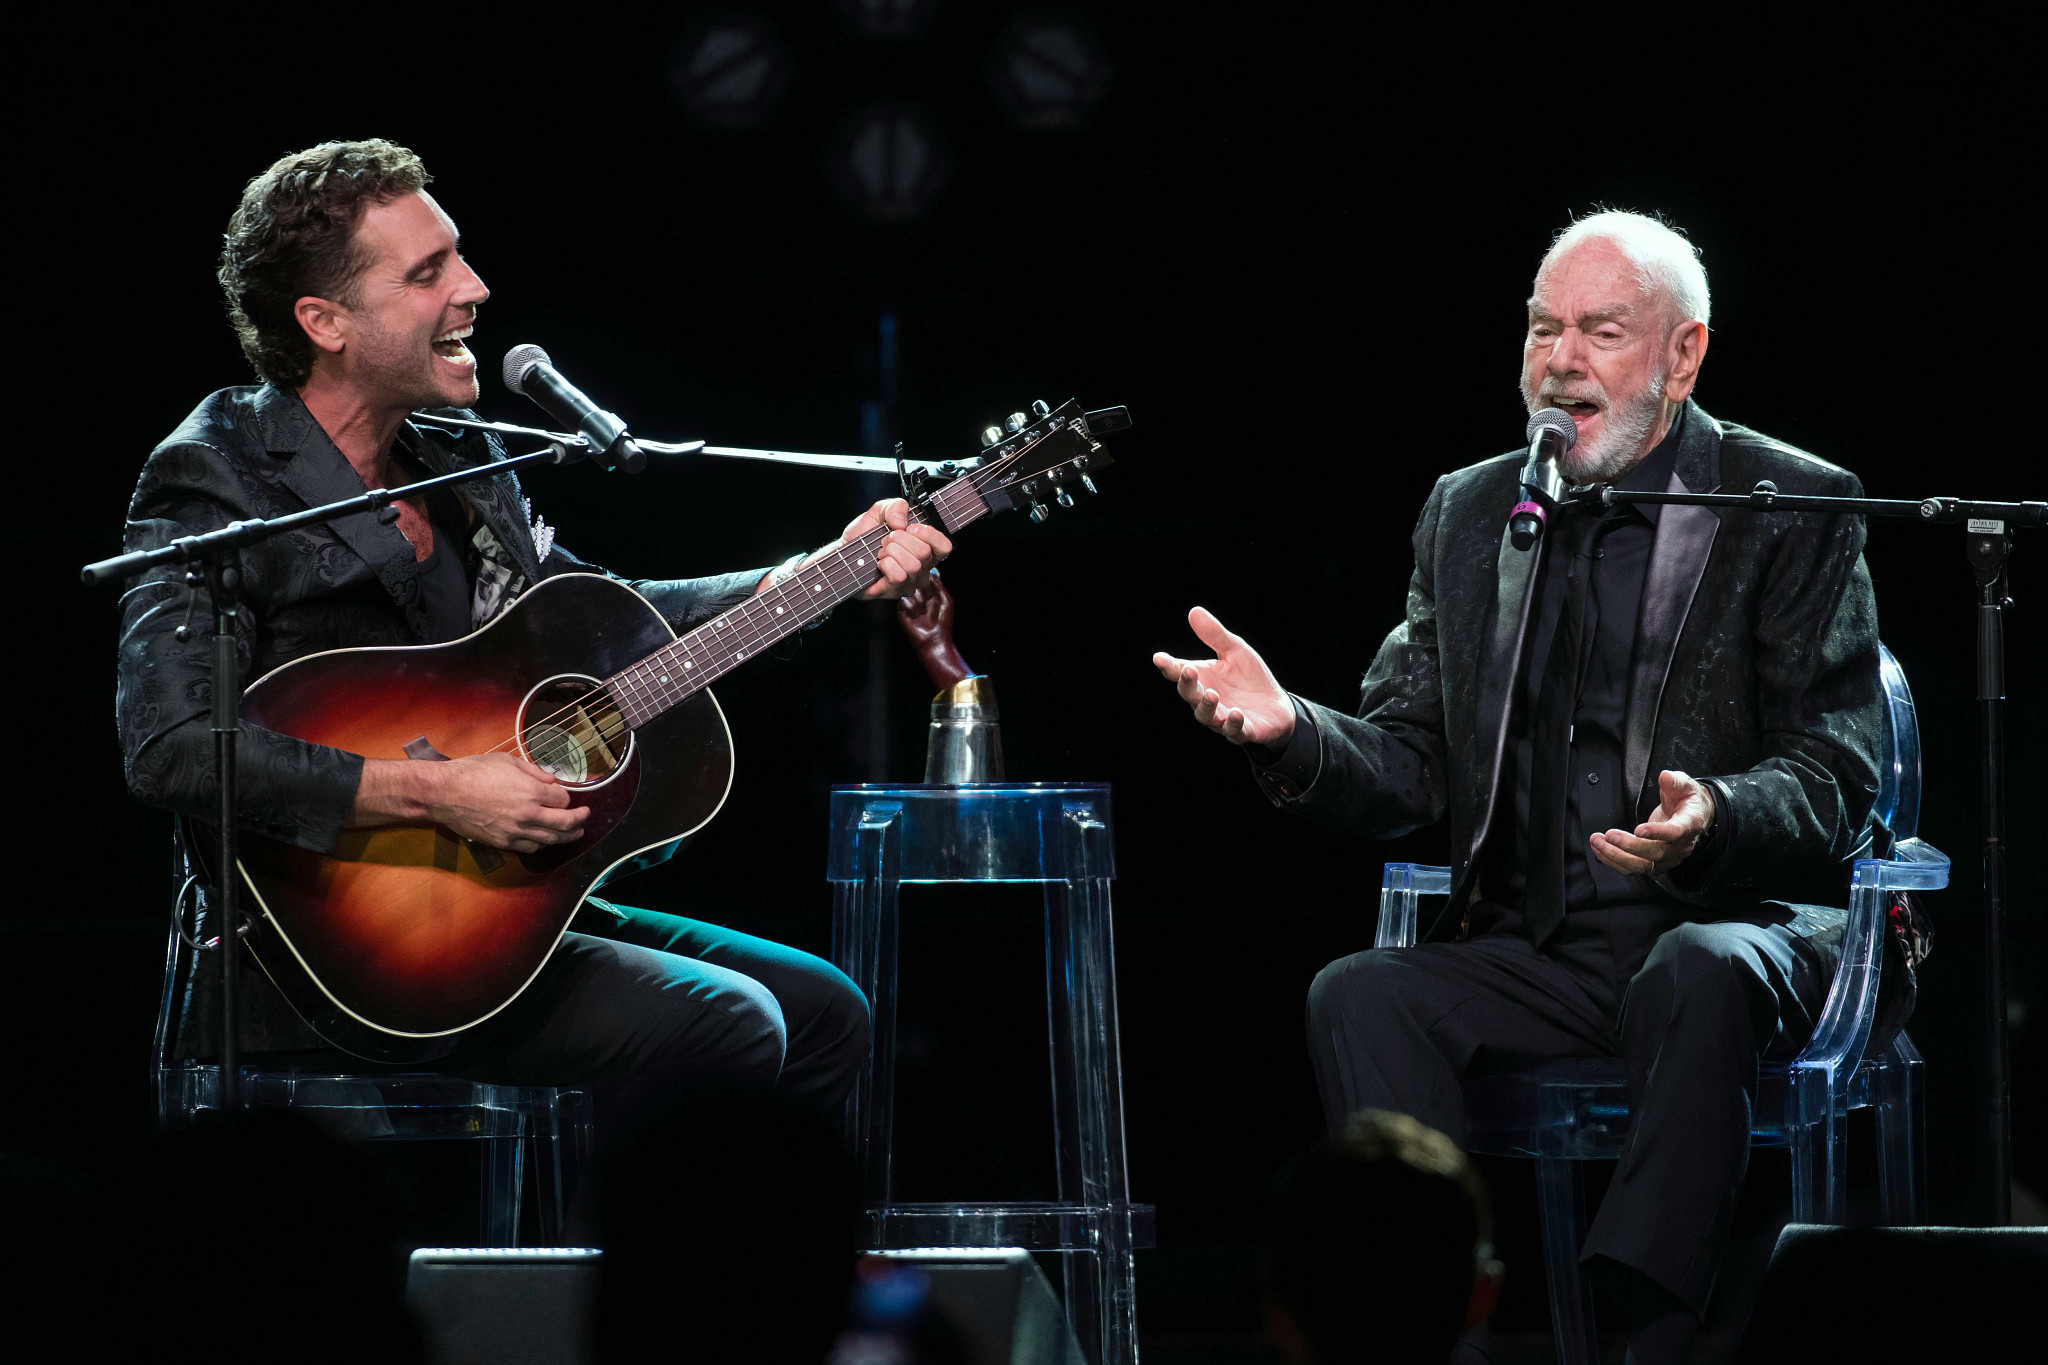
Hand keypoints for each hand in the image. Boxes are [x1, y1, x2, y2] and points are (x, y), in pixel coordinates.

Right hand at [427, 752, 589, 853]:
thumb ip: (534, 772)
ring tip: (574, 834)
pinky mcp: (503, 842)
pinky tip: (545, 840)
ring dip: (565, 837)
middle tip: (585, 817)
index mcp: (532, 792)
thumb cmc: (473, 772)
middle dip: (579, 820)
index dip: (566, 797)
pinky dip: (541, 844)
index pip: (563, 800)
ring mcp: (515, 831)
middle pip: (564, 823)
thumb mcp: (507, 761)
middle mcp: (528, 814)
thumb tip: (551, 780)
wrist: (444, 793)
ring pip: (549, 839)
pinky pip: (530, 848)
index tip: (563, 794)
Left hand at [840, 498, 951, 599]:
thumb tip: (901, 522)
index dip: (928, 534)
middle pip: (924, 553)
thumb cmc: (864, 536)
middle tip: (886, 541)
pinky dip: (885, 564)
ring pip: (912, 565)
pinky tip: (878, 564)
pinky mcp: (894, 592)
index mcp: (925, 549)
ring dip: (890, 552)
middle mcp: (922, 569)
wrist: (844, 552)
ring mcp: (909, 583)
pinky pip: (898, 576)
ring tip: (881, 552)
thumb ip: (894, 506)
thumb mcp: (879, 512)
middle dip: (899, 540)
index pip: (944, 546)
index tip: (909, 528)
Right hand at [896, 570, 953, 643]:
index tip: (929, 581)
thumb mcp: (946, 600)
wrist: (935, 640)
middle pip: (914, 581)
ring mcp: (909, 603)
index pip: (923, 577)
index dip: (926, 577)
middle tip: (929, 598)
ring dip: (919, 600)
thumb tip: (931, 571)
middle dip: (922, 588)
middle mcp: (918, 596)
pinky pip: (904, 601)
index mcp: (929, 592)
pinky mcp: (902, 611)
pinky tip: (917, 615)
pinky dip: (912, 607)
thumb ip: (938, 585)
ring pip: (909, 591)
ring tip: (924, 610)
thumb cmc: (943, 622)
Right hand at [1152, 606, 1294, 746]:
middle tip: (1189, 671)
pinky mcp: (1242, 731)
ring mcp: (1222, 719)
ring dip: (1207, 706)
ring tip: (1211, 694)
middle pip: (1190, 696)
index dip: (1169, 666)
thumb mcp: (1235, 651)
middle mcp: (1207, 701)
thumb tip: (1194, 611)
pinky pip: (1234, 731)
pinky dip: (1233, 724)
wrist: (1276, 704)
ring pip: (1208, 717)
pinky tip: (1236, 713)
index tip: (1159, 659)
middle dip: (1187, 685)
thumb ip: (1214, 635)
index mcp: (1202, 679)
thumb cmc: (1250, 677)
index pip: (1180, 673)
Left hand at [1590, 769, 1714, 875]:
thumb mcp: (1685, 784)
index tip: (1638, 830)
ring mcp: (1667, 857)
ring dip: (1617, 856)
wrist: (1694, 815)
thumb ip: (1675, 781)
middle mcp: (1680, 845)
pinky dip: (1615, 861)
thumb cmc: (1687, 800)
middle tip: (1610, 835)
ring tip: (1598, 843)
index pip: (1675, 832)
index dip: (1657, 833)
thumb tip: (1665, 777)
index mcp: (1690, 824)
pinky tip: (1601, 851)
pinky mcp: (1655, 862)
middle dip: (1629, 846)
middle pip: (1655, 853)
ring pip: (1642, 865)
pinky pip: (1634, 867)